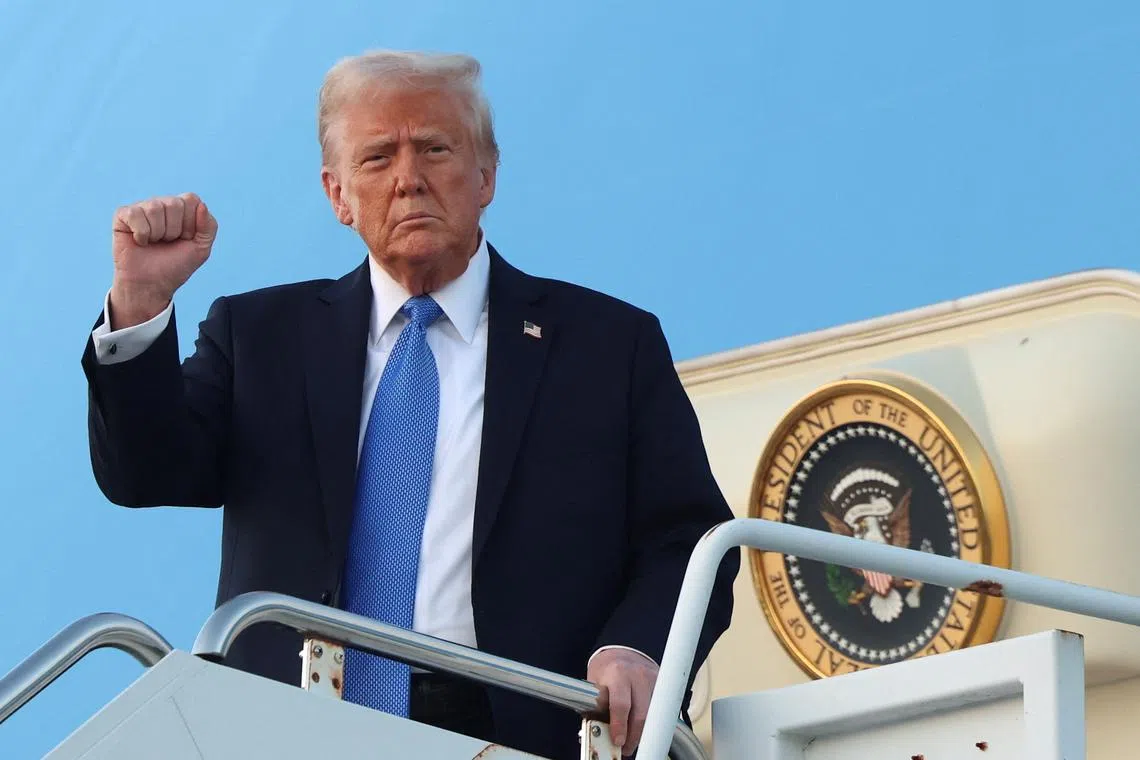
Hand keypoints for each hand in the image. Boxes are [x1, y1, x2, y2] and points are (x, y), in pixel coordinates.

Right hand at [110, 193, 217, 327]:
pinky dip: (141, 233)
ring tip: (154, 242)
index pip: (191, 200)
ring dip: (157, 233)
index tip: (185, 238)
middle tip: (167, 242)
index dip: (190, 223)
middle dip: (174, 230)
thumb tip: (202, 204)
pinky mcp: (123, 215)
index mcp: (182, 209)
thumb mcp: (201, 249)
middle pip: (174, 203)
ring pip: (155, 208)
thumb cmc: (175, 266)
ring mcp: (142, 208)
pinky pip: (135, 214)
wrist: (151, 284)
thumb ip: (209, 226)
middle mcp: (162, 204)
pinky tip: (140, 241)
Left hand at [587, 648, 658, 755]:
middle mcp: (637, 674)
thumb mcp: (595, 685)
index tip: (618, 741)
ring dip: (644, 731)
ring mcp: (652, 678)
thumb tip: (600, 733)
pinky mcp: (662, 684)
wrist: (621, 654)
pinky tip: (643, 726)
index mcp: (617, 673)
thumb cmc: (606, 671)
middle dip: (634, 736)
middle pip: (641, 714)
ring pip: (653, 714)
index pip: (621, 704)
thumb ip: (598, 707)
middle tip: (626, 747)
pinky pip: (660, 709)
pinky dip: (652, 721)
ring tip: (633, 739)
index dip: (620, 726)